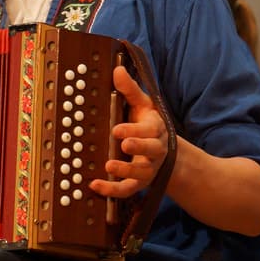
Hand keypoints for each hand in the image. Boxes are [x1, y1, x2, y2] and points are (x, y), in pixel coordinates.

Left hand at [89, 65, 169, 198]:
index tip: (117, 129)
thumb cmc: (147, 124)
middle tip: (122, 143)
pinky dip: (113, 190)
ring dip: (126, 170)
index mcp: (156, 129)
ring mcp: (148, 168)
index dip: (136, 130)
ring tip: (109, 166)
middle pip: (152, 150)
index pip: (151, 129)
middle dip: (138, 146)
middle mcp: (155, 149)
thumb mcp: (142, 105)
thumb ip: (130, 90)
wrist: (164, 153)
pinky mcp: (139, 182)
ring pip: (142, 172)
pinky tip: (96, 185)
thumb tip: (117, 69)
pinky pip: (128, 189)